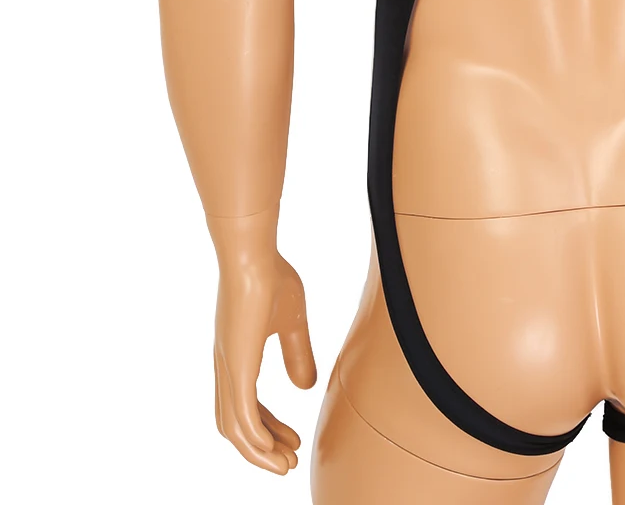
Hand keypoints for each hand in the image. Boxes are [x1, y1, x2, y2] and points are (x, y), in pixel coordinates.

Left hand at [210, 219, 316, 472]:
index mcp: (237, 357)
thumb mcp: (292, 320)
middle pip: (236, 424)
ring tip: (283, 466)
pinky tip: (269, 449)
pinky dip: (253, 437)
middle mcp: (227, 367)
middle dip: (261, 448)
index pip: (246, 406)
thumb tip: (304, 387)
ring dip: (257, 452)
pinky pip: (239, 413)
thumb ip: (298, 353)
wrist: (252, 252)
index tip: (291, 442)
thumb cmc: (270, 276)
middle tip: (288, 462)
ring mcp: (228, 367)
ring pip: (234, 426)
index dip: (268, 428)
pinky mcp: (235, 364)